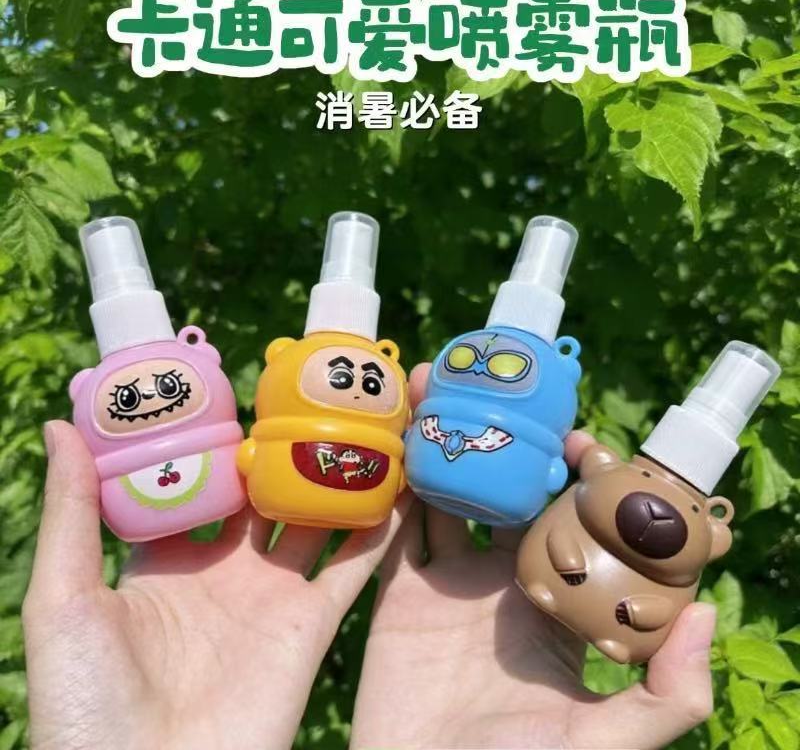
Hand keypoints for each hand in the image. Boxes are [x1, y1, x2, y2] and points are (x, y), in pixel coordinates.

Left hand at [23, 421, 409, 749]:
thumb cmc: (86, 702)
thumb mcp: (63, 598)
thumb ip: (73, 510)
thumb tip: (60, 424)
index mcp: (168, 560)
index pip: (201, 485)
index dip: (218, 444)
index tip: (236, 393)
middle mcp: (226, 572)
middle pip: (264, 498)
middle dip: (284, 454)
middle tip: (307, 397)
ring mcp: (271, 598)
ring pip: (315, 524)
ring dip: (336, 481)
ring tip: (359, 427)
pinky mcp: (310, 627)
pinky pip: (352, 570)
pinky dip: (376, 532)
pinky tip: (396, 488)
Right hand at [350, 364, 716, 749]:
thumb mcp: (605, 742)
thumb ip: (668, 693)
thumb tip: (710, 609)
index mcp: (556, 599)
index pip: (574, 519)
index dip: (580, 475)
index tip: (581, 439)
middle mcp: (504, 579)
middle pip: (510, 492)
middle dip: (506, 439)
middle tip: (500, 392)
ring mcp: (451, 583)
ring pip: (451, 495)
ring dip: (444, 445)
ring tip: (438, 392)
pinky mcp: (401, 593)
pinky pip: (398, 529)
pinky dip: (397, 486)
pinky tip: (398, 442)